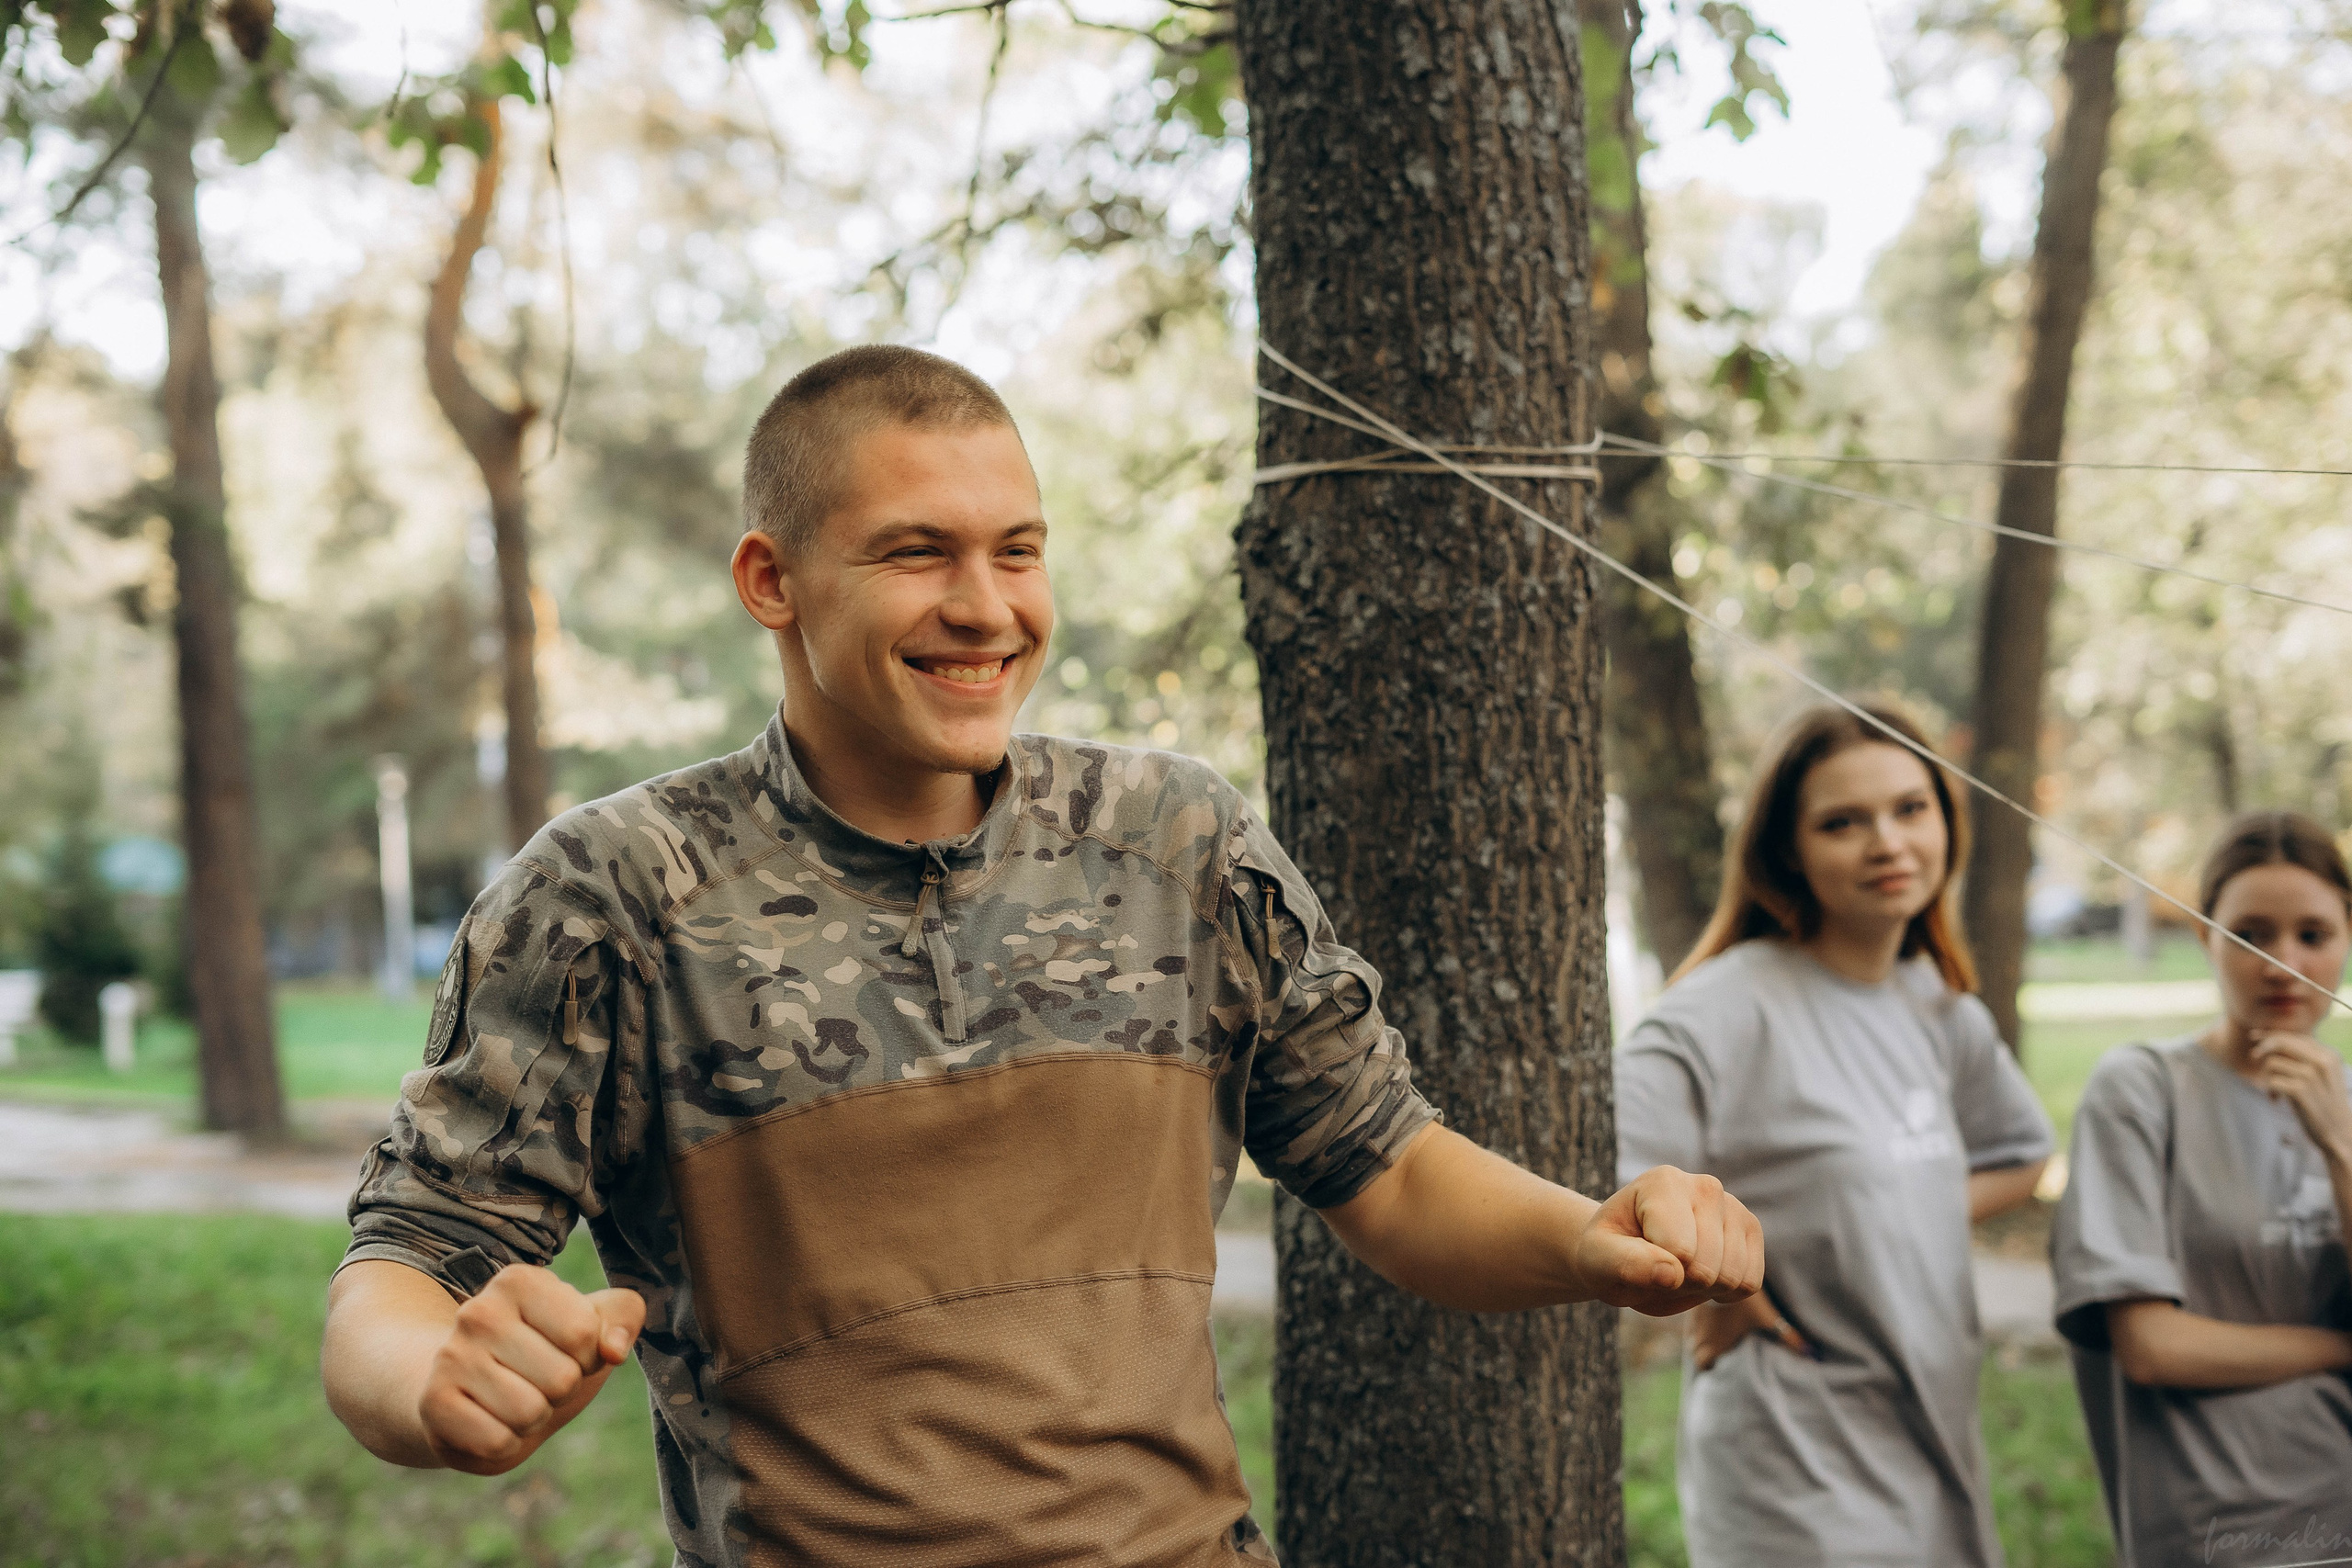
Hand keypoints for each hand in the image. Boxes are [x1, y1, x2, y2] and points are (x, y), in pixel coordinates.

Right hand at [417, 1264, 644, 1474]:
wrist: (467, 1392)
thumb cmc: (542, 1353)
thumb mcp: (589, 1325)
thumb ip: (622, 1318)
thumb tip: (614, 1349)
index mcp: (520, 1281)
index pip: (585, 1334)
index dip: (587, 1357)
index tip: (564, 1351)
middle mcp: (477, 1311)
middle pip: (562, 1378)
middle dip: (560, 1391)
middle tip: (535, 1381)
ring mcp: (449, 1357)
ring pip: (529, 1413)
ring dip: (533, 1419)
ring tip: (512, 1400)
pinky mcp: (432, 1404)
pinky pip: (497, 1442)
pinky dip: (505, 1443)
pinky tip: (488, 1421)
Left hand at [1569, 1165, 1762, 1316]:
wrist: (1626, 1250)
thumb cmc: (1608, 1253)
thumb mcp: (1597, 1260)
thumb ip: (1626, 1263)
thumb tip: (1673, 1273)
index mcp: (1663, 1183)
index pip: (1679, 1251)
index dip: (1656, 1273)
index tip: (1635, 1255)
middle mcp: (1705, 1187)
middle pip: (1707, 1270)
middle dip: (1679, 1284)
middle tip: (1656, 1268)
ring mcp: (1733, 1206)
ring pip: (1733, 1278)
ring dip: (1702, 1289)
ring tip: (1677, 1268)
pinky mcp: (1751, 1230)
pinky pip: (1750, 1283)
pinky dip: (1724, 1291)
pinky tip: (1701, 1271)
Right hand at [1690, 1291, 1812, 1370]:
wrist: (1718, 1267)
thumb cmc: (1742, 1301)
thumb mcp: (1767, 1318)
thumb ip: (1788, 1338)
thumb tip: (1811, 1354)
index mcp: (1713, 1343)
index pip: (1702, 1363)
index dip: (1709, 1364)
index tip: (1719, 1362)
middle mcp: (1698, 1332)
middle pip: (1694, 1350)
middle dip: (1703, 1351)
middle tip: (1718, 1347)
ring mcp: (1690, 1315)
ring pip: (1689, 1331)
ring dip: (1698, 1333)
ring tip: (1712, 1329)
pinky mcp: (1684, 1297)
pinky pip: (1684, 1312)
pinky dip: (1694, 1315)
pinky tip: (1705, 1309)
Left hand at [2250, 1032, 2351, 1166]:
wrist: (2340, 1132)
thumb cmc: (2324, 1102)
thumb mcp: (2320, 1075)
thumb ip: (2302, 1057)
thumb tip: (2267, 1040)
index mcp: (2329, 1054)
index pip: (2294, 1036)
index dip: (2270, 1035)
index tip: (2253, 1037)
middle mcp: (2322, 1061)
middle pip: (2280, 1042)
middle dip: (2262, 1049)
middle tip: (2253, 1057)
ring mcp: (2312, 1075)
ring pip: (2272, 1062)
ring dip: (2266, 1077)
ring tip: (2275, 1092)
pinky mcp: (2301, 1090)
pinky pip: (2271, 1081)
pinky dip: (2269, 1091)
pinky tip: (2275, 1100)